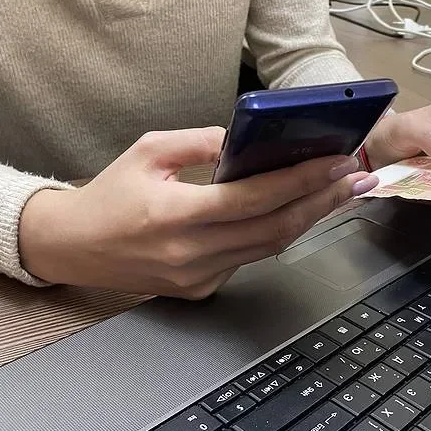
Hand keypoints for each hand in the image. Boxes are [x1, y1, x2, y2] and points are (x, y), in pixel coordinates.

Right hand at [18, 128, 378, 298]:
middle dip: (324, 202)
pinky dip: (273, 235)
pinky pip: (248, 260)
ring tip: (337, 193)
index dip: (303, 181)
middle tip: (357, 180)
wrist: (73, 247)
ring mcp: (198, 278)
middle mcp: (191, 253)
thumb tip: (248, 140)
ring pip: (269, 248)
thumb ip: (201, 142)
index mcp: (176, 214)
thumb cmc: (108, 195)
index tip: (337, 163)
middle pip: (276, 229)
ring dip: (307, 219)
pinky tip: (293, 213)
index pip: (256, 198)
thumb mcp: (148, 151)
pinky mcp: (200, 290)